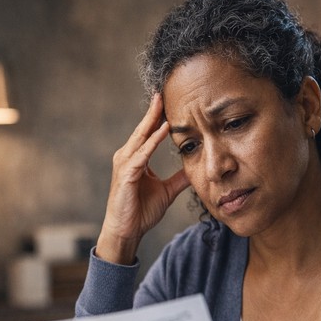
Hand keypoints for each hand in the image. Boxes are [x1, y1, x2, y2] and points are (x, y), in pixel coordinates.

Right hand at [96, 94, 189, 263]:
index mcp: (135, 158)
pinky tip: (164, 129)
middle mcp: (127, 157)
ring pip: (141, 137)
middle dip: (154, 110)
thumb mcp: (166, 191)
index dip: (159, 116)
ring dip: (153, 119)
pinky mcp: (126, 174)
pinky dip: (152, 141)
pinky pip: (142, 154)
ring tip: (163, 102)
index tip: (170, 100)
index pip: (148, 133)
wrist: (126, 232)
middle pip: (143, 129)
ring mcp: (124, 164)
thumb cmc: (140, 212)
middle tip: (164, 89)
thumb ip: (179, 179)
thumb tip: (195, 169)